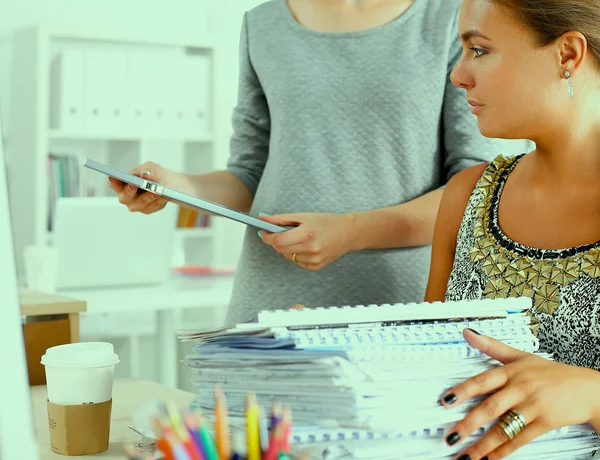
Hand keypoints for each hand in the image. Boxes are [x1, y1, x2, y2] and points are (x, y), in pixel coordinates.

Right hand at [109, 161, 174, 213]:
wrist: (167, 183)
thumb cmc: (153, 174)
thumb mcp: (151, 167)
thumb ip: (147, 169)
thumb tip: (145, 174)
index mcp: (123, 184)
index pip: (115, 184)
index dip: (113, 182)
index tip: (113, 178)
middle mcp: (127, 197)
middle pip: (125, 197)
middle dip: (129, 191)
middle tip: (133, 185)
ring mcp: (136, 205)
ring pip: (140, 203)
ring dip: (148, 197)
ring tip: (156, 192)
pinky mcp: (147, 209)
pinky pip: (152, 207)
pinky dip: (158, 202)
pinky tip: (163, 197)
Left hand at [258, 212, 354, 270]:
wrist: (348, 233)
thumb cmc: (326, 222)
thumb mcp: (304, 216)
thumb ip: (281, 219)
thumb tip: (262, 219)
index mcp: (307, 233)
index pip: (279, 240)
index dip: (267, 236)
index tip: (263, 231)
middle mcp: (311, 248)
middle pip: (280, 249)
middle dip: (276, 241)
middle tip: (278, 233)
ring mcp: (314, 260)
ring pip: (287, 256)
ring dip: (287, 248)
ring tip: (299, 239)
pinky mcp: (316, 266)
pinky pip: (297, 261)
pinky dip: (297, 254)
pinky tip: (307, 247)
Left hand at [440, 329, 599, 459]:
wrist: (588, 388)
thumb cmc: (552, 372)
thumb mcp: (520, 355)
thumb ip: (491, 346)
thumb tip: (468, 333)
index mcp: (511, 372)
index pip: (482, 381)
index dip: (463, 390)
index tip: (445, 400)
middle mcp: (520, 389)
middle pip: (491, 407)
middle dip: (469, 424)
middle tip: (451, 436)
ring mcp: (533, 407)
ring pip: (504, 428)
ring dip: (483, 444)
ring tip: (466, 456)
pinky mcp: (544, 423)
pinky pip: (521, 439)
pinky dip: (504, 451)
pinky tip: (490, 459)